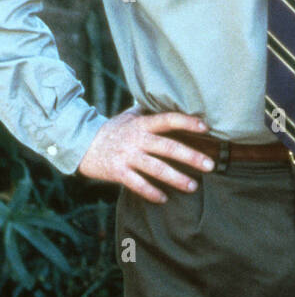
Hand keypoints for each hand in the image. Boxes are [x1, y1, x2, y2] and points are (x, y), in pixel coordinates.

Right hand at [78, 108, 214, 203]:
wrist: (81, 144)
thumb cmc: (112, 129)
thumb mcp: (129, 116)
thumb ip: (149, 110)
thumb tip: (170, 97)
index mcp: (141, 123)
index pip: (167, 120)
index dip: (186, 122)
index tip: (205, 127)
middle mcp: (136, 139)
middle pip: (167, 147)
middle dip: (190, 156)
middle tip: (210, 165)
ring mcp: (127, 156)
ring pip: (155, 168)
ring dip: (176, 178)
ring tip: (193, 186)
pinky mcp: (117, 172)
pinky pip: (137, 184)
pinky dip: (151, 192)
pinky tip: (163, 199)